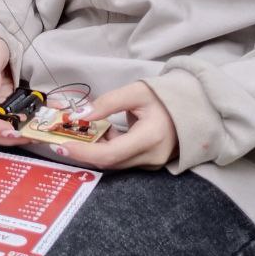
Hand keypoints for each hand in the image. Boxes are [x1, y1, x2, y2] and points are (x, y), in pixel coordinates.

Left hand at [46, 82, 177, 169]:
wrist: (193, 107)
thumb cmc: (166, 97)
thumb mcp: (137, 91)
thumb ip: (109, 103)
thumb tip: (81, 115)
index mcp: (149, 138)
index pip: (109, 154)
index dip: (83, 152)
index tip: (61, 145)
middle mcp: (150, 157)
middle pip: (109, 162)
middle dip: (83, 151)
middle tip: (61, 139)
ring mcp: (151, 163)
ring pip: (114, 162)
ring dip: (95, 149)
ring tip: (78, 133)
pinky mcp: (149, 163)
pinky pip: (123, 160)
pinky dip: (108, 148)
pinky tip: (102, 133)